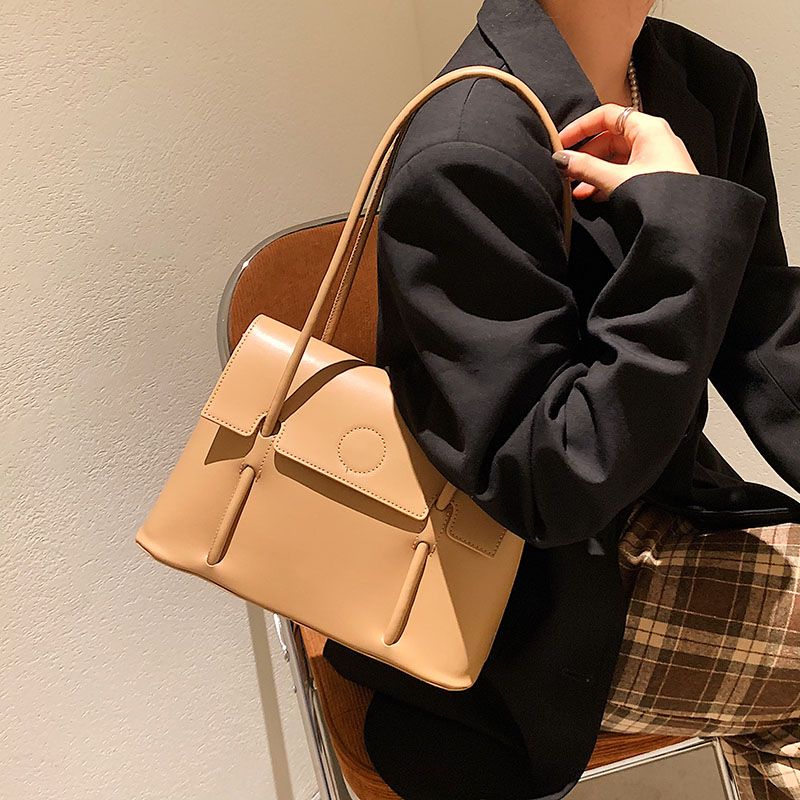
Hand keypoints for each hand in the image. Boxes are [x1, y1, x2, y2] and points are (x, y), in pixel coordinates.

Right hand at [553, 104, 699, 201]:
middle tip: (565, 171)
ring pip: (615, 158)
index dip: (581, 127)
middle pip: (609, 138)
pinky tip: (592, 197)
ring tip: (576, 191)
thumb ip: (586, 168)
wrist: (688, 224)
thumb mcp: (616, 180)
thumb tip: (561, 159)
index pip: (607, 116)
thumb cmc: (660, 196)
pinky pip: (624, 173)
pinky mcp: (655, 178)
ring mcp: (655, 159)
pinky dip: (605, 182)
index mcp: (647, 128)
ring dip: (593, 173)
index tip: (561, 143)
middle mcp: (653, 139)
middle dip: (585, 156)